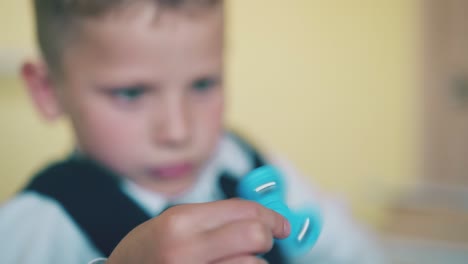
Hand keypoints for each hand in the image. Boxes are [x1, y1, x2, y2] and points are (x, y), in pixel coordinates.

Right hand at [106, 199, 289, 263]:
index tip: (282, 224)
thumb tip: (262, 217)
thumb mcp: (173, 222)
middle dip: (266, 236)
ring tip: (233, 260)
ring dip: (252, 262)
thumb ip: (215, 218)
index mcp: (180, 223)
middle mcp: (186, 251)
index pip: (243, 210)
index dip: (270, 215)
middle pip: (254, 236)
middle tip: (264, 240)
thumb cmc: (147, 251)